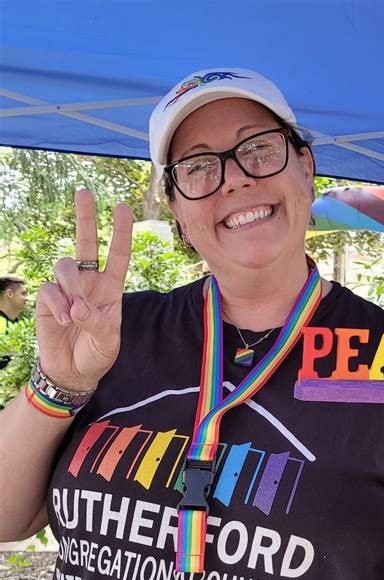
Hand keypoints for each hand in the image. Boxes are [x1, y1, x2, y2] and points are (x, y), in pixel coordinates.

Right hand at [35, 190, 132, 391]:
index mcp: (111, 287)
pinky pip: (49, 289)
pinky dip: (57, 303)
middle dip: (85, 217)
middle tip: (84, 192)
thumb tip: (77, 304)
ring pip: (65, 265)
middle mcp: (89, 281)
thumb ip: (97, 322)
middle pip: (86, 243)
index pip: (118, 254)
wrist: (74, 371)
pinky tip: (64, 321)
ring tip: (75, 310)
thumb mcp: (108, 340)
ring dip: (71, 283)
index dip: (121, 231)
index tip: (123, 207)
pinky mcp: (48, 299)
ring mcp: (67, 289)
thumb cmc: (97, 352)